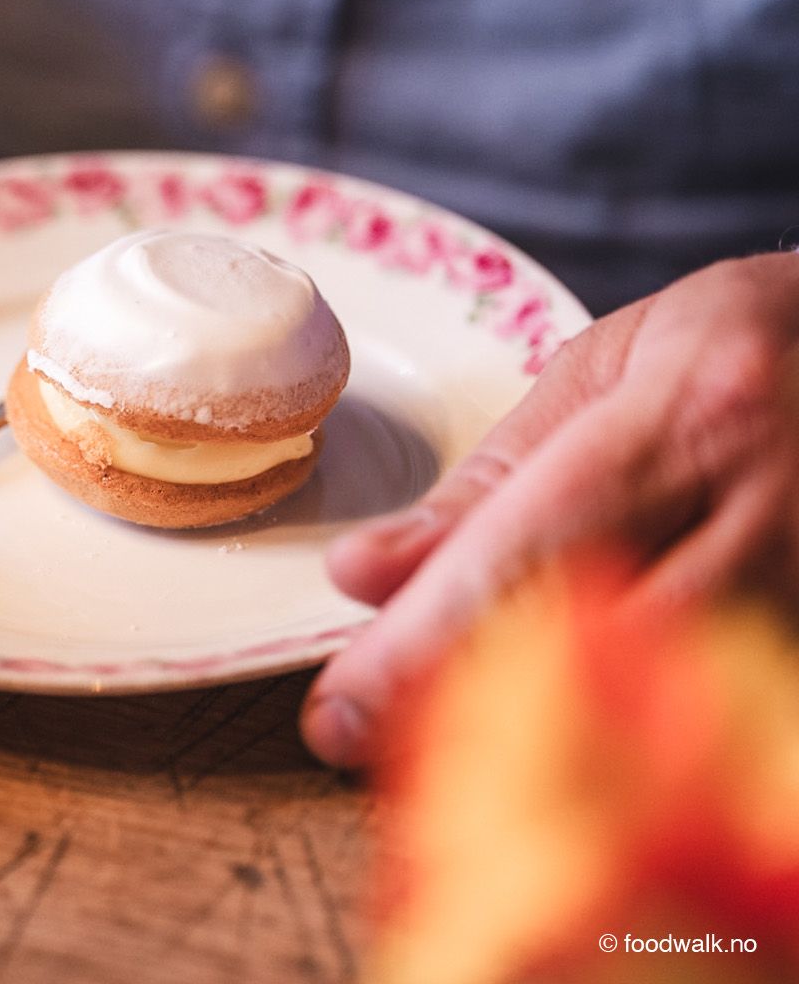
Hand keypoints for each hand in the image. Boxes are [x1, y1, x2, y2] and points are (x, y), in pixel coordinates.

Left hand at [302, 252, 798, 765]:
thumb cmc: (732, 345)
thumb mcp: (600, 372)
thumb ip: (487, 482)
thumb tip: (364, 574)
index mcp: (688, 419)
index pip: (530, 555)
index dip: (424, 644)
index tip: (338, 710)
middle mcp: (764, 513)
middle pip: (595, 658)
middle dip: (465, 707)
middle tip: (364, 733)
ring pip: (661, 710)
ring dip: (541, 739)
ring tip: (441, 740)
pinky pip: (719, 718)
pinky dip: (628, 747)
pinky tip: (561, 748)